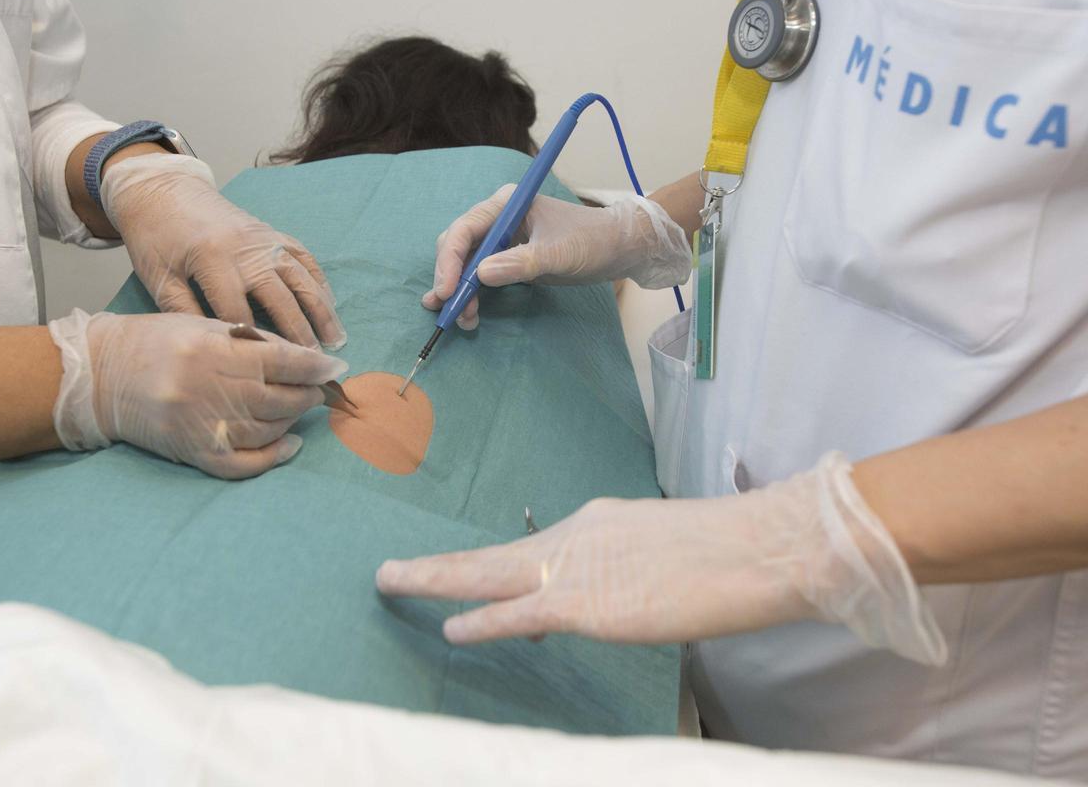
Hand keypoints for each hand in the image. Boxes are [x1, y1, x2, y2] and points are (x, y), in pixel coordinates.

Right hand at [48, 310, 346, 478]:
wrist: (101, 374)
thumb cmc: (157, 342)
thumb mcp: (203, 325)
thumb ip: (251, 341)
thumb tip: (303, 360)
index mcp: (211, 348)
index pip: (280, 360)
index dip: (314, 367)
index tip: (336, 368)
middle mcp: (207, 387)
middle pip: (279, 398)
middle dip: (307, 395)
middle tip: (318, 390)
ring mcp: (199, 423)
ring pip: (267, 430)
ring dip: (291, 422)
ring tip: (298, 409)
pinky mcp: (191, 451)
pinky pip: (243, 463)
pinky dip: (273, 457)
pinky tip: (289, 444)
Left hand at [102, 154, 345, 350]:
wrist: (162, 190)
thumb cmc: (155, 237)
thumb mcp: (158, 278)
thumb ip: (183, 312)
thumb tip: (212, 347)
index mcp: (214, 261)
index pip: (240, 312)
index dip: (254, 343)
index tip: (268, 371)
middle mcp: (247, 250)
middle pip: (281, 299)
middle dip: (300, 333)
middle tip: (314, 363)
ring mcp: (265, 239)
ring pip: (302, 278)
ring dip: (321, 309)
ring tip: (336, 338)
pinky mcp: (272, 232)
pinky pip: (304, 257)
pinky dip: (319, 280)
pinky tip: (330, 302)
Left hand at [377, 453, 946, 664]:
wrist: (760, 547)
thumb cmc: (732, 551)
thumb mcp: (669, 552)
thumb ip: (631, 571)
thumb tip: (616, 594)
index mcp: (599, 523)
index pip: (534, 549)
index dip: (497, 569)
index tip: (467, 578)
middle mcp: (577, 536)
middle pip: (490, 554)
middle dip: (438, 564)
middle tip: (391, 570)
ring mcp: (578, 568)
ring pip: (488, 574)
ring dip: (437, 579)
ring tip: (393, 581)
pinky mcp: (588, 603)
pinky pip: (519, 612)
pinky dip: (482, 621)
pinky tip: (451, 628)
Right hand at [423, 186, 690, 329]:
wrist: (618, 248)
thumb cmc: (592, 242)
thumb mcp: (558, 254)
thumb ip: (520, 263)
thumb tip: (480, 275)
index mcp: (506, 205)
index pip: (465, 229)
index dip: (451, 260)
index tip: (448, 290)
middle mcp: (498, 218)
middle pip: (459, 246)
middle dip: (451, 278)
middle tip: (449, 308)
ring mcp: (502, 239)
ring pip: (467, 263)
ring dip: (460, 290)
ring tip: (460, 318)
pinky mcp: (509, 257)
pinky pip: (481, 275)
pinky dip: (473, 293)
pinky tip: (468, 312)